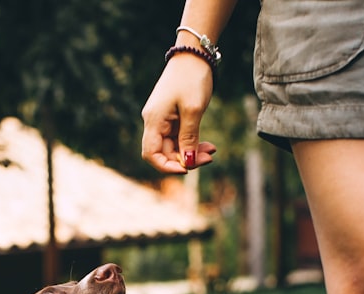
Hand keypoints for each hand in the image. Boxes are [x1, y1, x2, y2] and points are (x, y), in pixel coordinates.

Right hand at [141, 54, 217, 173]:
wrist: (194, 54)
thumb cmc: (191, 78)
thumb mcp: (193, 110)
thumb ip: (189, 138)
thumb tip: (188, 162)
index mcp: (154, 120)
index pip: (151, 154)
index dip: (166, 166)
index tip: (187, 169)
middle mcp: (155, 122)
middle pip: (165, 153)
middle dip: (186, 159)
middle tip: (210, 158)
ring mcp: (163, 120)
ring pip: (174, 147)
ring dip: (192, 152)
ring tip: (212, 151)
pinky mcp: (173, 117)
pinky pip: (180, 137)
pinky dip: (193, 143)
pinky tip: (208, 145)